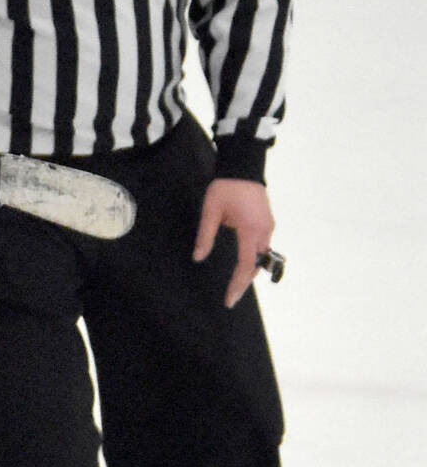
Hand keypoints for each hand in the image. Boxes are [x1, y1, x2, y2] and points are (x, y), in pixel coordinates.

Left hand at [193, 177, 273, 306]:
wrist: (243, 166)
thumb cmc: (226, 187)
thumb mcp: (210, 212)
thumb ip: (205, 236)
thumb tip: (198, 258)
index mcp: (251, 230)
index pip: (246, 265)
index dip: (237, 284)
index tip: (230, 299)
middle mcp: (264, 230)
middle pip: (257, 264)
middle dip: (244, 281)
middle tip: (231, 296)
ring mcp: (268, 225)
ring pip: (262, 255)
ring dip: (249, 269)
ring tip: (235, 283)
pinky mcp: (266, 221)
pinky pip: (262, 245)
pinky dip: (253, 257)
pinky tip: (243, 262)